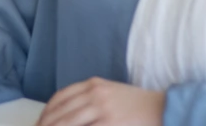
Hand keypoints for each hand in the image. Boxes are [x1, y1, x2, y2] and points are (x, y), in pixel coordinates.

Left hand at [38, 78, 164, 125]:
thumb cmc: (139, 106)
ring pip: (68, 123)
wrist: (166, 109)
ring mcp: (102, 109)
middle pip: (60, 113)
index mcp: (93, 84)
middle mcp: (94, 93)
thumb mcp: (111, 95)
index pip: (60, 97)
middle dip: (46, 125)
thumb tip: (67, 116)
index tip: (39, 123)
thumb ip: (90, 101)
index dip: (46, 113)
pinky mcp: (110, 123)